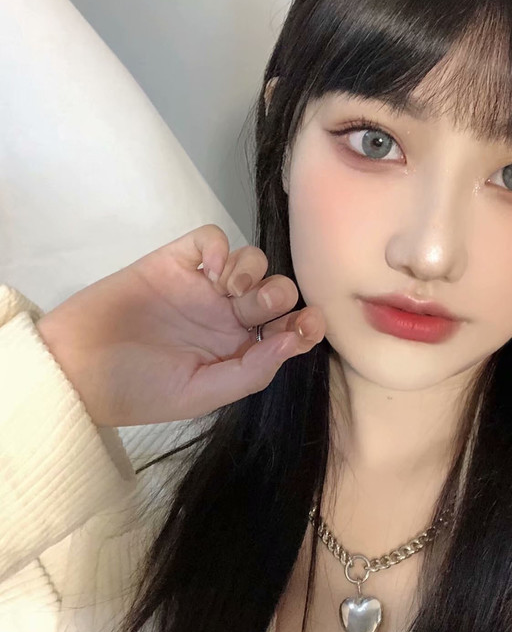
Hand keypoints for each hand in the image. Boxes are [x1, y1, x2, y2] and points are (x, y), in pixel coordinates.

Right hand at [37, 226, 324, 427]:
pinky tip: (209, 269)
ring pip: (251, 261)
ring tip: (228, 291)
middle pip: (274, 291)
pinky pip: (211, 238)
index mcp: (235, 352)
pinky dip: (219, 247)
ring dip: (253, 271)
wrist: (81, 367)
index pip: (284, 331)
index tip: (310, 324)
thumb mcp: (200, 393)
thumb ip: (250, 370)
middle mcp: (226, 316)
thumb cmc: (141, 389)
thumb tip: (295, 340)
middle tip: (256, 310)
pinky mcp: (177, 259)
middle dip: (278, 296)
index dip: (304, 324)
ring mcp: (202, 285)